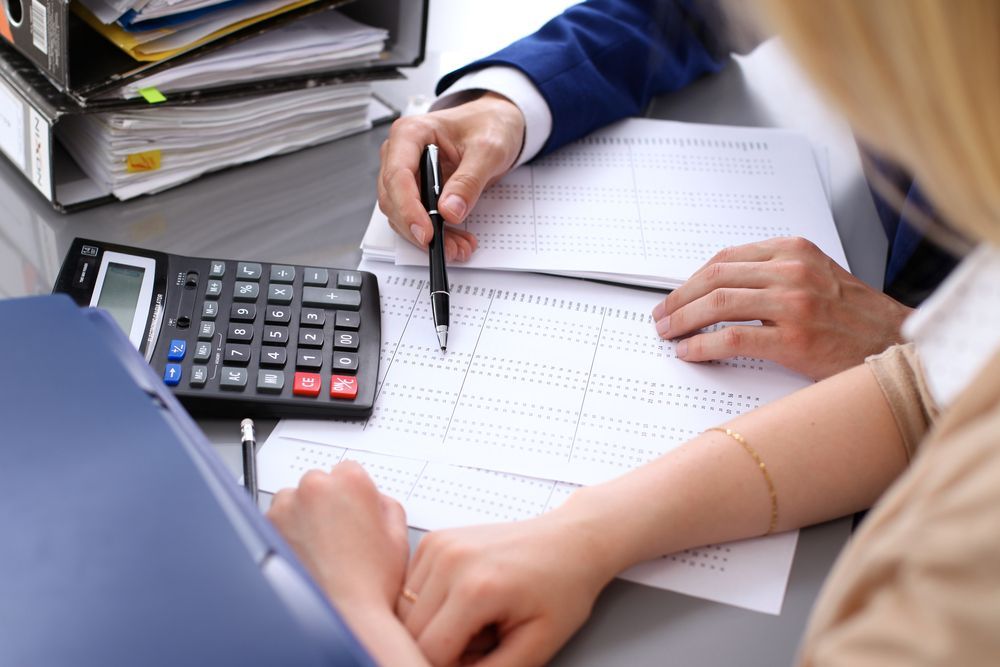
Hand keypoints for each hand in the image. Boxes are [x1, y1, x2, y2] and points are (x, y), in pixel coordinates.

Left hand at [268, 462, 408, 614]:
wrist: (343, 615)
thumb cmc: (370, 581)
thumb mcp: (398, 535)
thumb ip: (386, 504)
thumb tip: (373, 499)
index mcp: (350, 481)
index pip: (348, 470)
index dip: (351, 494)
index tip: (351, 511)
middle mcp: (314, 487)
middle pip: (319, 484)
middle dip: (325, 504)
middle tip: (338, 534)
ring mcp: (286, 506)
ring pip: (293, 501)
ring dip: (302, 516)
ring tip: (319, 549)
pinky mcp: (265, 528)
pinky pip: (275, 522)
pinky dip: (286, 534)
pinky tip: (304, 556)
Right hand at [378, 92, 525, 261]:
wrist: (495, 124)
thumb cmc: (488, 125)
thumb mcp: (488, 150)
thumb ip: (469, 180)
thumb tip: (450, 210)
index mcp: (411, 133)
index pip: (398, 174)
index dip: (408, 208)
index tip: (426, 232)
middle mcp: (401, 153)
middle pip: (394, 199)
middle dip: (419, 228)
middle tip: (448, 247)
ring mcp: (407, 173)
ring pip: (402, 214)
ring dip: (427, 236)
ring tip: (458, 246)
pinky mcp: (417, 190)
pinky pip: (417, 218)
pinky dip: (435, 234)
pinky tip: (455, 240)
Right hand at [397, 509, 619, 666]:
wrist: (572, 541)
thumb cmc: (563, 586)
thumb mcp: (538, 645)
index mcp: (475, 588)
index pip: (428, 651)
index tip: (477, 661)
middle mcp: (450, 560)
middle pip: (410, 631)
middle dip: (439, 648)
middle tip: (483, 641)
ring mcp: (439, 545)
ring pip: (404, 611)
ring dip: (431, 626)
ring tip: (475, 620)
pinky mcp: (434, 541)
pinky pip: (410, 589)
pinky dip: (429, 605)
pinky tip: (463, 602)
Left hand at [651, 237, 912, 379]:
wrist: (897, 345)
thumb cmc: (855, 318)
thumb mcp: (816, 277)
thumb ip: (774, 274)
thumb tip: (718, 291)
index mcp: (794, 250)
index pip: (725, 259)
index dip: (691, 279)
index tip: (673, 296)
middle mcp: (793, 270)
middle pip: (715, 278)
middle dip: (678, 299)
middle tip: (661, 317)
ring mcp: (794, 304)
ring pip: (718, 304)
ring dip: (683, 320)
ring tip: (668, 334)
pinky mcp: (794, 339)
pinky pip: (732, 338)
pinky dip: (702, 345)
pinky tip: (689, 351)